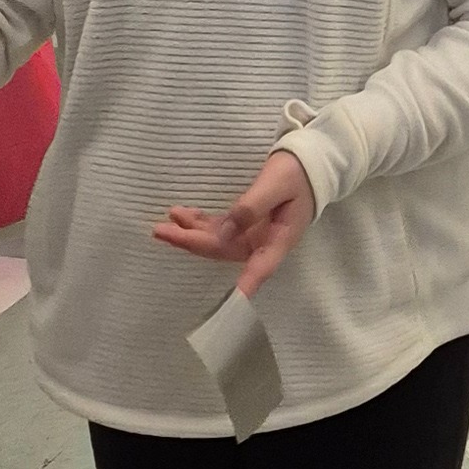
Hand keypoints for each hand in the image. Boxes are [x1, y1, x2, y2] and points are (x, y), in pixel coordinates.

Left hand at [155, 148, 316, 298]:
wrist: (307, 163)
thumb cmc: (297, 174)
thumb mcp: (277, 184)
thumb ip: (251, 207)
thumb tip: (224, 231)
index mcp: (279, 239)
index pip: (259, 268)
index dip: (244, 286)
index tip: (230, 304)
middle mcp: (262, 242)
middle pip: (223, 250)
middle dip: (192, 243)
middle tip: (161, 231)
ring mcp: (251, 234)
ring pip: (216, 241)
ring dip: (190, 233)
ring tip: (164, 223)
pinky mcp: (244, 223)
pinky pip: (218, 228)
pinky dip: (198, 223)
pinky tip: (181, 216)